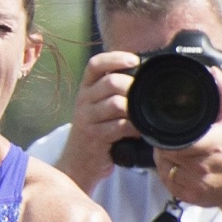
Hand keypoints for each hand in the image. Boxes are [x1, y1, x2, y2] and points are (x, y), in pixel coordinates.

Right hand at [54, 50, 139, 190]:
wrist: (77, 163)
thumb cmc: (94, 132)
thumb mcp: (96, 107)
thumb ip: (112, 92)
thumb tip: (142, 75)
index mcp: (85, 88)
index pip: (96, 64)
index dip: (115, 58)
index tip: (134, 60)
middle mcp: (83, 100)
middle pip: (111, 82)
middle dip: (132, 86)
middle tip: (144, 95)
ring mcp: (87, 119)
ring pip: (116, 104)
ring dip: (134, 109)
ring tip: (142, 115)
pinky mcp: (94, 136)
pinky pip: (119, 126)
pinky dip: (134, 127)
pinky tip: (139, 131)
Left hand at [154, 68, 221, 209]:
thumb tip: (213, 73)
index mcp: (211, 146)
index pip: (174, 143)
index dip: (165, 138)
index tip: (166, 132)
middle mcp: (203, 167)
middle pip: (166, 155)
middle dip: (164, 147)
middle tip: (170, 141)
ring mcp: (196, 184)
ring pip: (164, 170)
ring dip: (164, 161)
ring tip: (174, 153)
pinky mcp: (190, 197)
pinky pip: (168, 184)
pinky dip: (169, 175)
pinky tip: (178, 168)